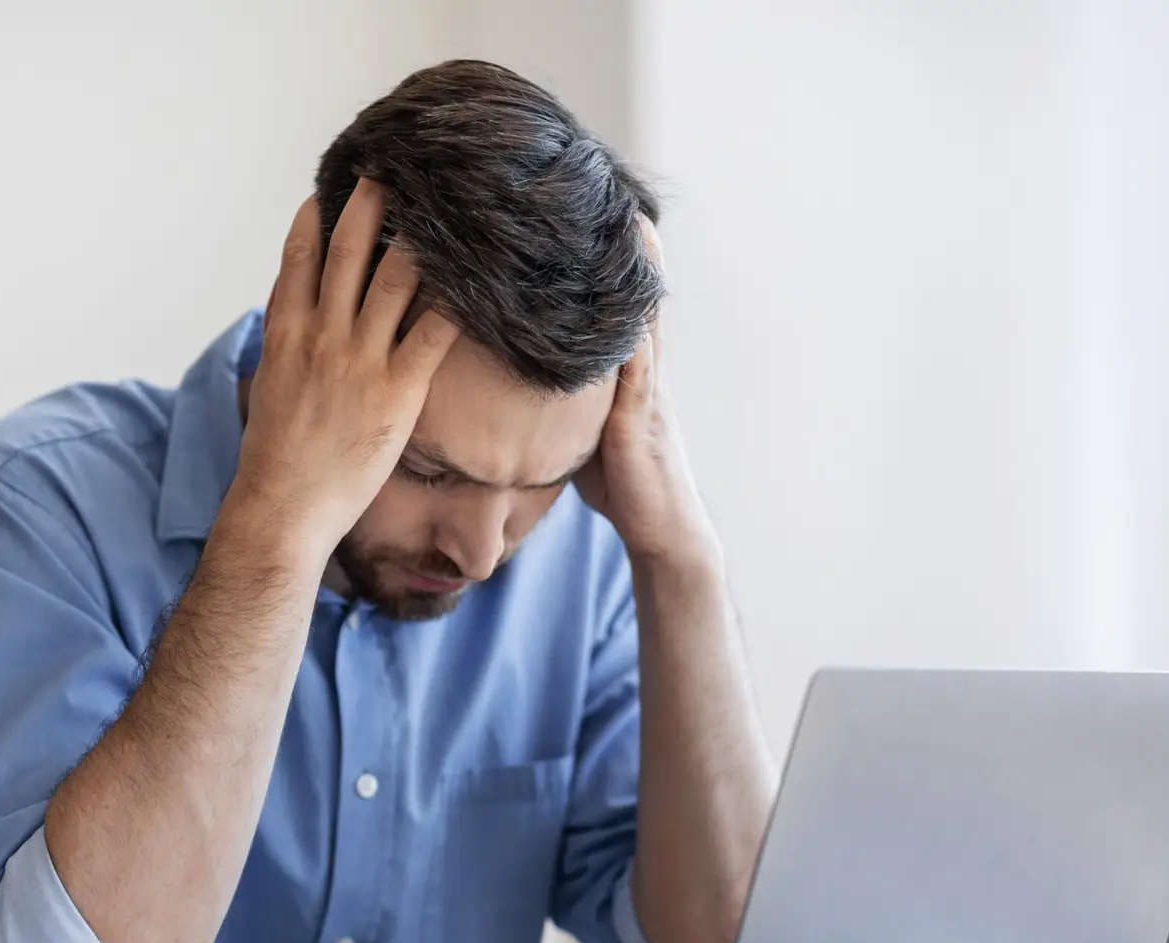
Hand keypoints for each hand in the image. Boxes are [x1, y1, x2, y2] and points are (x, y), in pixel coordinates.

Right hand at [231, 180, 458, 553]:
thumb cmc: (276, 456)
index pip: (299, 258)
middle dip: (372, 206)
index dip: (316, 218)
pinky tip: (477, 278)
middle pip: (349, 251)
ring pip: (394, 279)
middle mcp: (322, 334)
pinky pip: (432, 334)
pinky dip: (455, 302)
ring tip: (443, 206)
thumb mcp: (270, 386)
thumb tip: (293, 316)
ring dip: (420, 238)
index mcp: (287, 331)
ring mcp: (359, 360)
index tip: (331, 188)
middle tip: (394, 170)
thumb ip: (285, 344)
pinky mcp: (396, 391)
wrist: (284, 505)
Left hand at [573, 219, 719, 566]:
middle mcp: (639, 367)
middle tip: (610, 188)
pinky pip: (637, 362)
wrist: (661, 528)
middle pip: (633, 292)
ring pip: (640, 315)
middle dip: (625, 243)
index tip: (588, 207)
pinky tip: (624, 298)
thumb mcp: (579, 429)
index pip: (613, 299)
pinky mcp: (641, 412)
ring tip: (626, 219)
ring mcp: (646, 386)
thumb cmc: (620, 483)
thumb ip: (556, 399)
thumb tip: (506, 385)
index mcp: (623, 368)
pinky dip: (632, 327)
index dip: (606, 256)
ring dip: (635, 269)